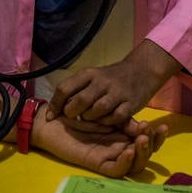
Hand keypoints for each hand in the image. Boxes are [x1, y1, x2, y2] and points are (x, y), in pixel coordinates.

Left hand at [33, 108, 167, 176]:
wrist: (52, 117)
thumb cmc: (75, 112)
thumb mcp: (103, 111)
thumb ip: (121, 118)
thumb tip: (143, 124)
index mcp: (122, 136)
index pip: (146, 141)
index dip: (157, 137)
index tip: (161, 126)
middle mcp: (119, 149)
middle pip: (144, 156)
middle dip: (153, 146)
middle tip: (151, 131)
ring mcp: (109, 158)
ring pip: (133, 166)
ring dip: (141, 154)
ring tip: (142, 139)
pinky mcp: (96, 165)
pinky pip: (115, 170)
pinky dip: (124, 163)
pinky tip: (128, 151)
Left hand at [48, 40, 181, 126]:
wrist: (141, 70)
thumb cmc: (111, 77)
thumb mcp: (92, 76)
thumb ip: (76, 89)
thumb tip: (54, 107)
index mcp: (88, 74)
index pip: (64, 88)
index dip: (55, 104)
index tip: (50, 116)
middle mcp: (101, 81)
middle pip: (79, 101)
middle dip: (72, 113)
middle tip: (73, 118)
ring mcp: (117, 92)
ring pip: (96, 111)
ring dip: (89, 119)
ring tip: (89, 119)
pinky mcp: (130, 104)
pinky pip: (114, 118)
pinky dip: (106, 122)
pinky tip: (105, 121)